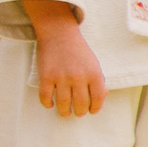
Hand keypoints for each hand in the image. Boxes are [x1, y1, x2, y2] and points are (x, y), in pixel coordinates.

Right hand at [22, 2, 104, 117]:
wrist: (59, 34)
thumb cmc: (79, 50)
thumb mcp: (94, 63)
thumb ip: (98, 80)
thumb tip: (102, 97)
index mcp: (94, 74)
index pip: (98, 99)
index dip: (95, 108)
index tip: (92, 111)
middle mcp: (78, 77)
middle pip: (80, 104)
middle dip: (80, 112)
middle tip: (78, 112)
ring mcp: (61, 77)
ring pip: (63, 104)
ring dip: (64, 112)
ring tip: (65, 112)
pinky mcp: (46, 76)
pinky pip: (45, 97)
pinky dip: (47, 104)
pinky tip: (50, 104)